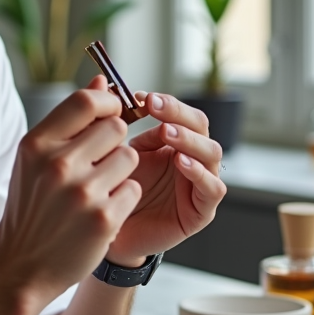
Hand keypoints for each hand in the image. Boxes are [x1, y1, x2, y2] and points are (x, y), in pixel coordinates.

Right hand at [0, 87, 142, 302]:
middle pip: (115, 127)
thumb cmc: (31, 207)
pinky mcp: (104, 219)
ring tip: (98, 188)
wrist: (21, 266)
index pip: (85, 101)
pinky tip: (101, 212)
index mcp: (37, 145)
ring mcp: (82, 193)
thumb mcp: (36, 159)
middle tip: (99, 161)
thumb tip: (102, 79)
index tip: (110, 112)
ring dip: (121, 171)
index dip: (106, 101)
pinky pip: (132, 190)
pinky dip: (123, 199)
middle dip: (114, 141)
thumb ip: (69, 120)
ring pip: (129, 158)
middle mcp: (58, 165)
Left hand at [100, 82, 225, 265]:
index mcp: (171, 142)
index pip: (180, 112)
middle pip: (200, 125)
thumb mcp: (110, 151)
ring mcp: (198, 184)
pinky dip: (200, 174)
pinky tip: (181, 164)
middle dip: (178, 113)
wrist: (104, 236)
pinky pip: (212, 189)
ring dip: (190, 139)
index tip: (140, 97)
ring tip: (167, 133)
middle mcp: (189, 158)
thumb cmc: (111, 192)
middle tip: (154, 108)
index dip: (165, 102)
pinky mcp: (200, 212)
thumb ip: (109, 118)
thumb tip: (101, 79)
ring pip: (211, 153)